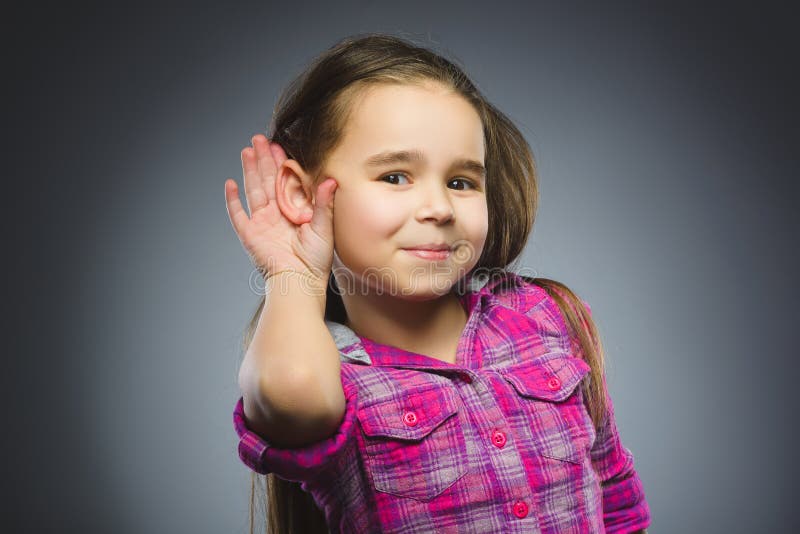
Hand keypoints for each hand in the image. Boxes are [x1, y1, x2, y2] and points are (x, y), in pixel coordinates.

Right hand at [224, 134, 337, 287]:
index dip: (282, 163)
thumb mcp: (324, 227)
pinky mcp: (249, 234)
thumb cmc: (316, 260)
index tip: (281, 146)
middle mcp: (277, 214)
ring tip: (247, 150)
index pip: (286, 181)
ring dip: (249, 169)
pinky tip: (230, 183)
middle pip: (267, 180)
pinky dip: (232, 199)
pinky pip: (237, 214)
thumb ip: (324, 203)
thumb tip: (331, 179)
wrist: (300, 282)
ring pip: (253, 189)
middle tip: (259, 138)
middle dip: (263, 159)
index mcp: (294, 211)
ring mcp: (261, 223)